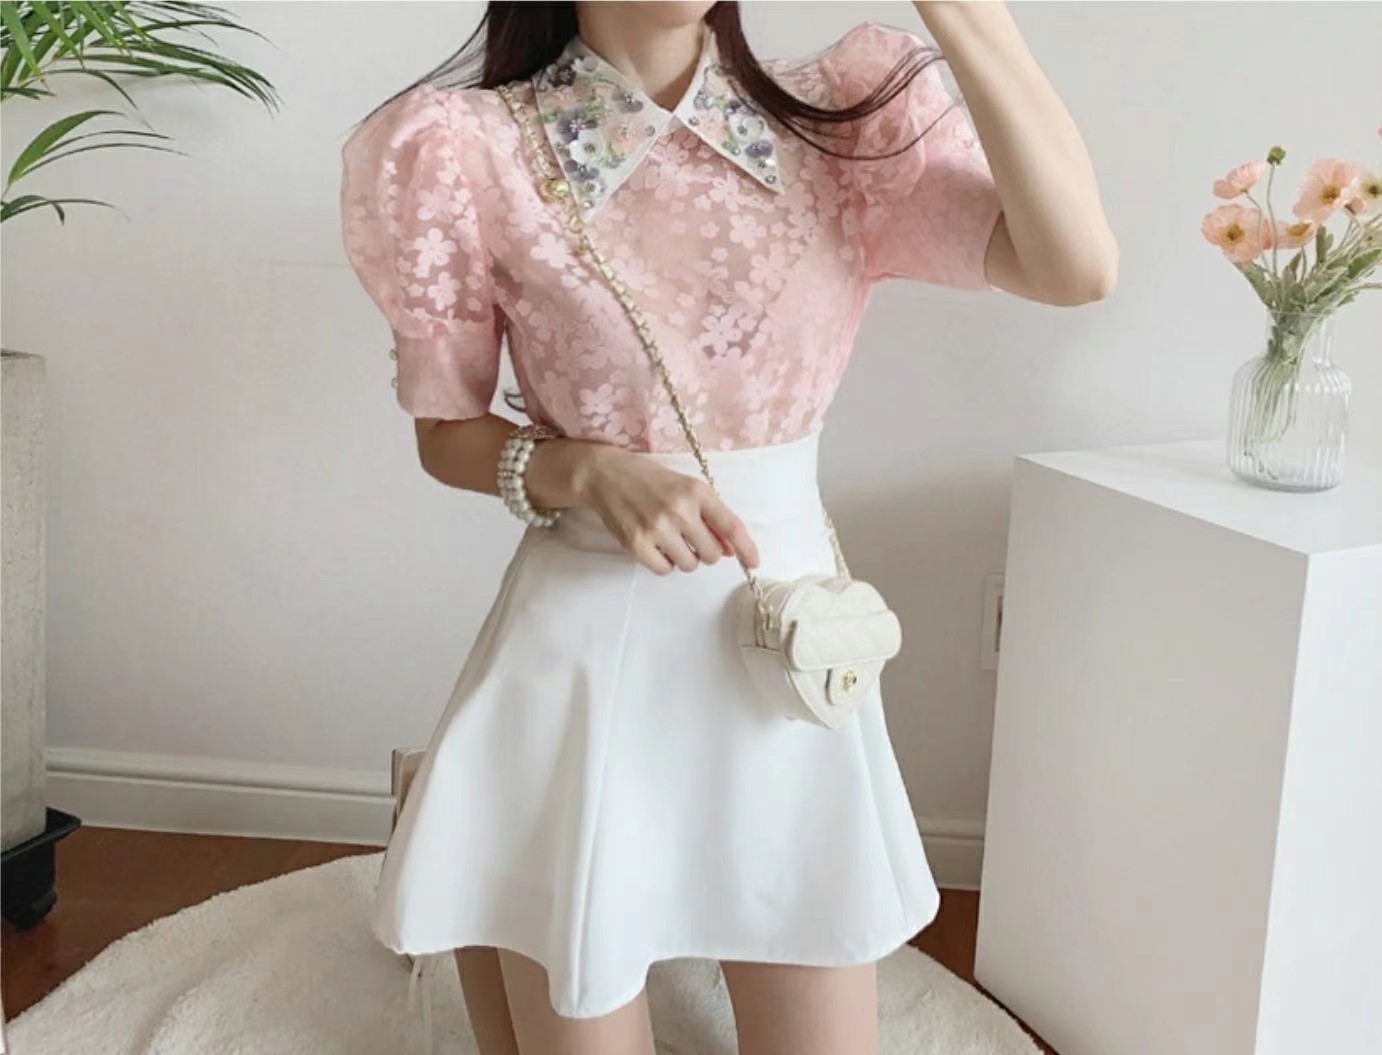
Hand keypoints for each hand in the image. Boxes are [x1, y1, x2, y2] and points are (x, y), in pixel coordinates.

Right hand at [529, 439, 759, 575]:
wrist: (606, 474)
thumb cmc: (651, 480)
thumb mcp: (686, 487)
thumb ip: (710, 516)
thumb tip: (730, 550)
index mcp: (696, 492)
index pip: (731, 526)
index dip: (746, 548)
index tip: (754, 562)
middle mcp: (679, 510)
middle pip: (712, 554)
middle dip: (706, 552)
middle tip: (691, 538)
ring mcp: (657, 528)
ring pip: (690, 565)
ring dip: (685, 558)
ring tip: (670, 539)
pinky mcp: (637, 543)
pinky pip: (665, 570)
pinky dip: (664, 563)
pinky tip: (656, 546)